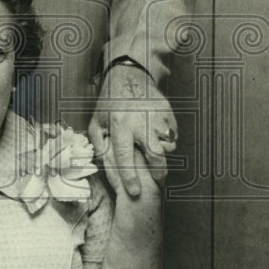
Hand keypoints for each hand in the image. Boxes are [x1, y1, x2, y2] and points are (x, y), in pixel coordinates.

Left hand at [89, 64, 177, 197]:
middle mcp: (140, 121)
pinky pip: (172, 134)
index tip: (135, 192)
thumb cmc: (110, 103)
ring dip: (164, 154)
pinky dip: (167, 140)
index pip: (124, 156)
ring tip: (156, 155)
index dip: (129, 176)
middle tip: (159, 182)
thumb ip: (99, 145)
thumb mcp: (96, 122)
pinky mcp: (168, 112)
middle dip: (159, 172)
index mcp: (119, 125)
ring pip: (168, 144)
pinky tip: (157, 137)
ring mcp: (156, 116)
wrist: (128, 76)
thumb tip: (106, 165)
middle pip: (155, 153)